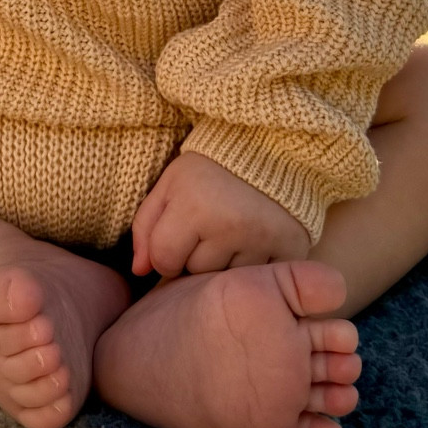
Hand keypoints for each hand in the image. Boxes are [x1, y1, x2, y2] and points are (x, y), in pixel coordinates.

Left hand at [130, 151, 310, 278]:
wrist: (271, 148)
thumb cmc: (212, 168)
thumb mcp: (171, 184)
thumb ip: (146, 225)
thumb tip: (138, 271)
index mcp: (194, 205)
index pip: (165, 261)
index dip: (167, 252)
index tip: (180, 235)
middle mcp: (230, 225)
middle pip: (196, 273)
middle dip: (198, 257)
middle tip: (212, 227)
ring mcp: (262, 240)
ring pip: (227, 279)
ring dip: (226, 263)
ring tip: (234, 233)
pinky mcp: (289, 249)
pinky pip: (259, 279)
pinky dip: (255, 267)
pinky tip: (255, 243)